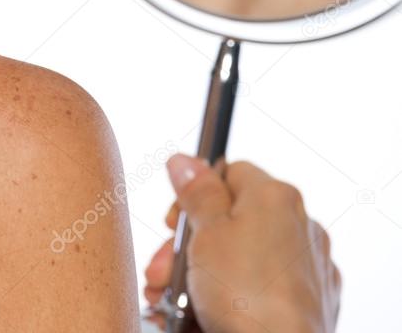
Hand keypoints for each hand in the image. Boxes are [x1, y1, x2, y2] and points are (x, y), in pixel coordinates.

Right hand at [143, 154, 340, 332]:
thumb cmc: (246, 297)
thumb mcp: (206, 234)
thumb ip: (196, 192)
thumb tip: (185, 161)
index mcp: (275, 196)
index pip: (227, 174)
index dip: (194, 197)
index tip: (174, 226)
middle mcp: (300, 224)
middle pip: (233, 220)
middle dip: (191, 247)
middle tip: (163, 273)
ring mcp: (310, 267)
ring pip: (245, 259)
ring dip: (204, 276)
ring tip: (172, 301)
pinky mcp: (314, 305)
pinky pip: (265, 290)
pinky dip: (237, 299)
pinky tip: (204, 316)